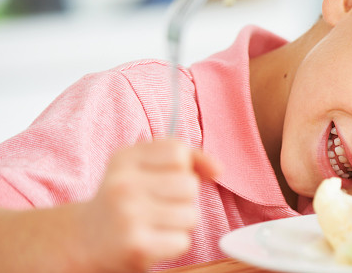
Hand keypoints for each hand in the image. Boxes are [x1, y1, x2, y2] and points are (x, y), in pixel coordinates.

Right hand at [76, 140, 219, 271]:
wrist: (83, 240)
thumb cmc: (124, 198)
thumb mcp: (144, 166)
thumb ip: (187, 158)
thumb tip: (219, 169)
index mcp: (125, 159)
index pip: (179, 152)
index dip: (181, 167)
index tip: (163, 178)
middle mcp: (123, 185)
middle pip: (190, 185)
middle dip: (183, 198)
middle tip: (157, 205)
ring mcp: (128, 217)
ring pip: (191, 215)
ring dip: (180, 223)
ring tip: (155, 223)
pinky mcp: (137, 248)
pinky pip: (183, 242)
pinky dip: (173, 244)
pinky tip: (152, 240)